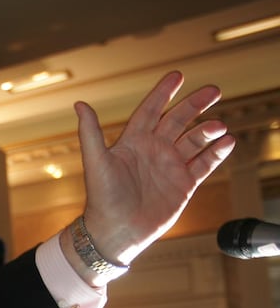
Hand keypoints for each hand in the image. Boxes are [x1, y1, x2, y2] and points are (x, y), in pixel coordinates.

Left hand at [67, 71, 234, 277]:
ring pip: (194, 140)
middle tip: (214, 90)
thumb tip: (80, 104)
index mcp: (133, 142)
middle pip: (178, 120)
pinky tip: (227, 143)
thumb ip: (90, 132)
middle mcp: (153, 151)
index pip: (151, 110)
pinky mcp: (183, 184)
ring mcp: (170, 166)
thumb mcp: (96, 162)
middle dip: (195, 104)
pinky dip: (217, 153)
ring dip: (207, 130)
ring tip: (218, 126)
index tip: (178, 75)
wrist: (117, 232)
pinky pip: (205, 164)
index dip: (163, 93)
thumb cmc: (102, 198)